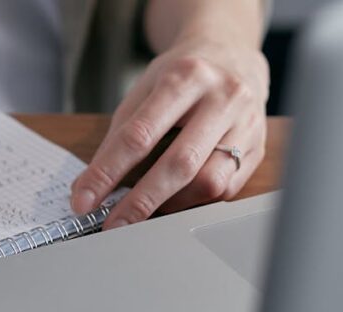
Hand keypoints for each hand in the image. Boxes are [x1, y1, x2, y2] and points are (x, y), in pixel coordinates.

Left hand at [70, 37, 269, 228]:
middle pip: (179, 163)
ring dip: (170, 204)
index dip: (107, 172)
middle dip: (140, 201)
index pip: (139, 135)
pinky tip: (175, 198)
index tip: (83, 201)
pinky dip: (193, 201)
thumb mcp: (143, 90)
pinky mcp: (259, 147)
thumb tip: (88, 187)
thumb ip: (118, 137)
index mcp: (185, 77)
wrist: (231, 55)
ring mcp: (247, 124)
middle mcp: (223, 98)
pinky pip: (225, 189)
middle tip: (112, 225)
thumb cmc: (180, 76)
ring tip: (146, 209)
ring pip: (209, 182)